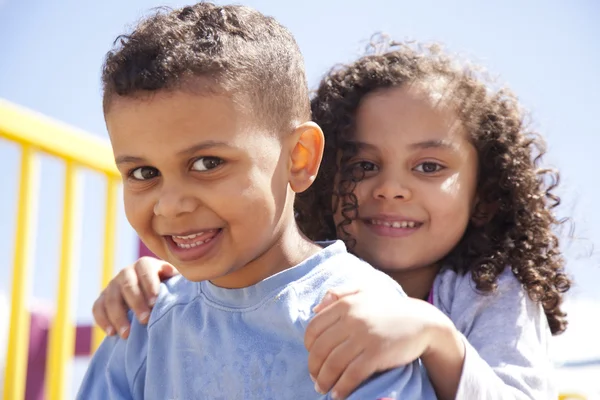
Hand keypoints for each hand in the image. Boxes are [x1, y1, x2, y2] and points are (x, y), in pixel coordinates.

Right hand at [92, 257, 178, 337]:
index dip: (149, 284)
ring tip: (127, 334)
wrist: (150, 297)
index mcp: (145, 265)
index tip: (155, 302)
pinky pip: (97, 309)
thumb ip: (177, 281)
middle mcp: (127, 273)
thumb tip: (182, 281)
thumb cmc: (168, 290)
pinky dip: (102, 321)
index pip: (145, 267)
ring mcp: (112, 286)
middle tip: (145, 320)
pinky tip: (111, 334)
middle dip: (136, 303)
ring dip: (118, 316)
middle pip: (127, 285)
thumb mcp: (174, 282)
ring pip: (111, 298)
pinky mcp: (102, 299)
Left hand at [304, 288, 453, 399]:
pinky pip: (351, 375)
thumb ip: (339, 294)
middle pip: (320, 348)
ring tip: (323, 389)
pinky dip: (342, 388)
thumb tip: (315, 309)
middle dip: (314, 368)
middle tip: (315, 378)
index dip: (308, 346)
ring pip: (333, 364)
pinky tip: (339, 395)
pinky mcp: (376, 354)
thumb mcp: (364, 292)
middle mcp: (351, 319)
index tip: (313, 357)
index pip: (313, 328)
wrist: (422, 321)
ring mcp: (364, 336)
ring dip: (324, 380)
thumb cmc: (390, 308)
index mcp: (345, 304)